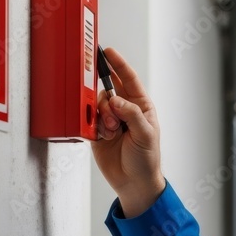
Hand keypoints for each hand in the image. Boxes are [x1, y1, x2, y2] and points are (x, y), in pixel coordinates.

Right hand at [91, 48, 164, 217]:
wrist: (133, 183)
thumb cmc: (146, 159)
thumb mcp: (145, 134)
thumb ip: (131, 114)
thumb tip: (116, 99)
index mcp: (141, 106)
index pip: (129, 79)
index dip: (118, 64)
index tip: (108, 52)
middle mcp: (125, 110)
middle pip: (110, 90)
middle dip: (108, 97)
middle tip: (111, 113)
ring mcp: (111, 120)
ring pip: (98, 104)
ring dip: (102, 116)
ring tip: (111, 131)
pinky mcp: (98, 131)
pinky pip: (89, 119)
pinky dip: (94, 125)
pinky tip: (103, 136)